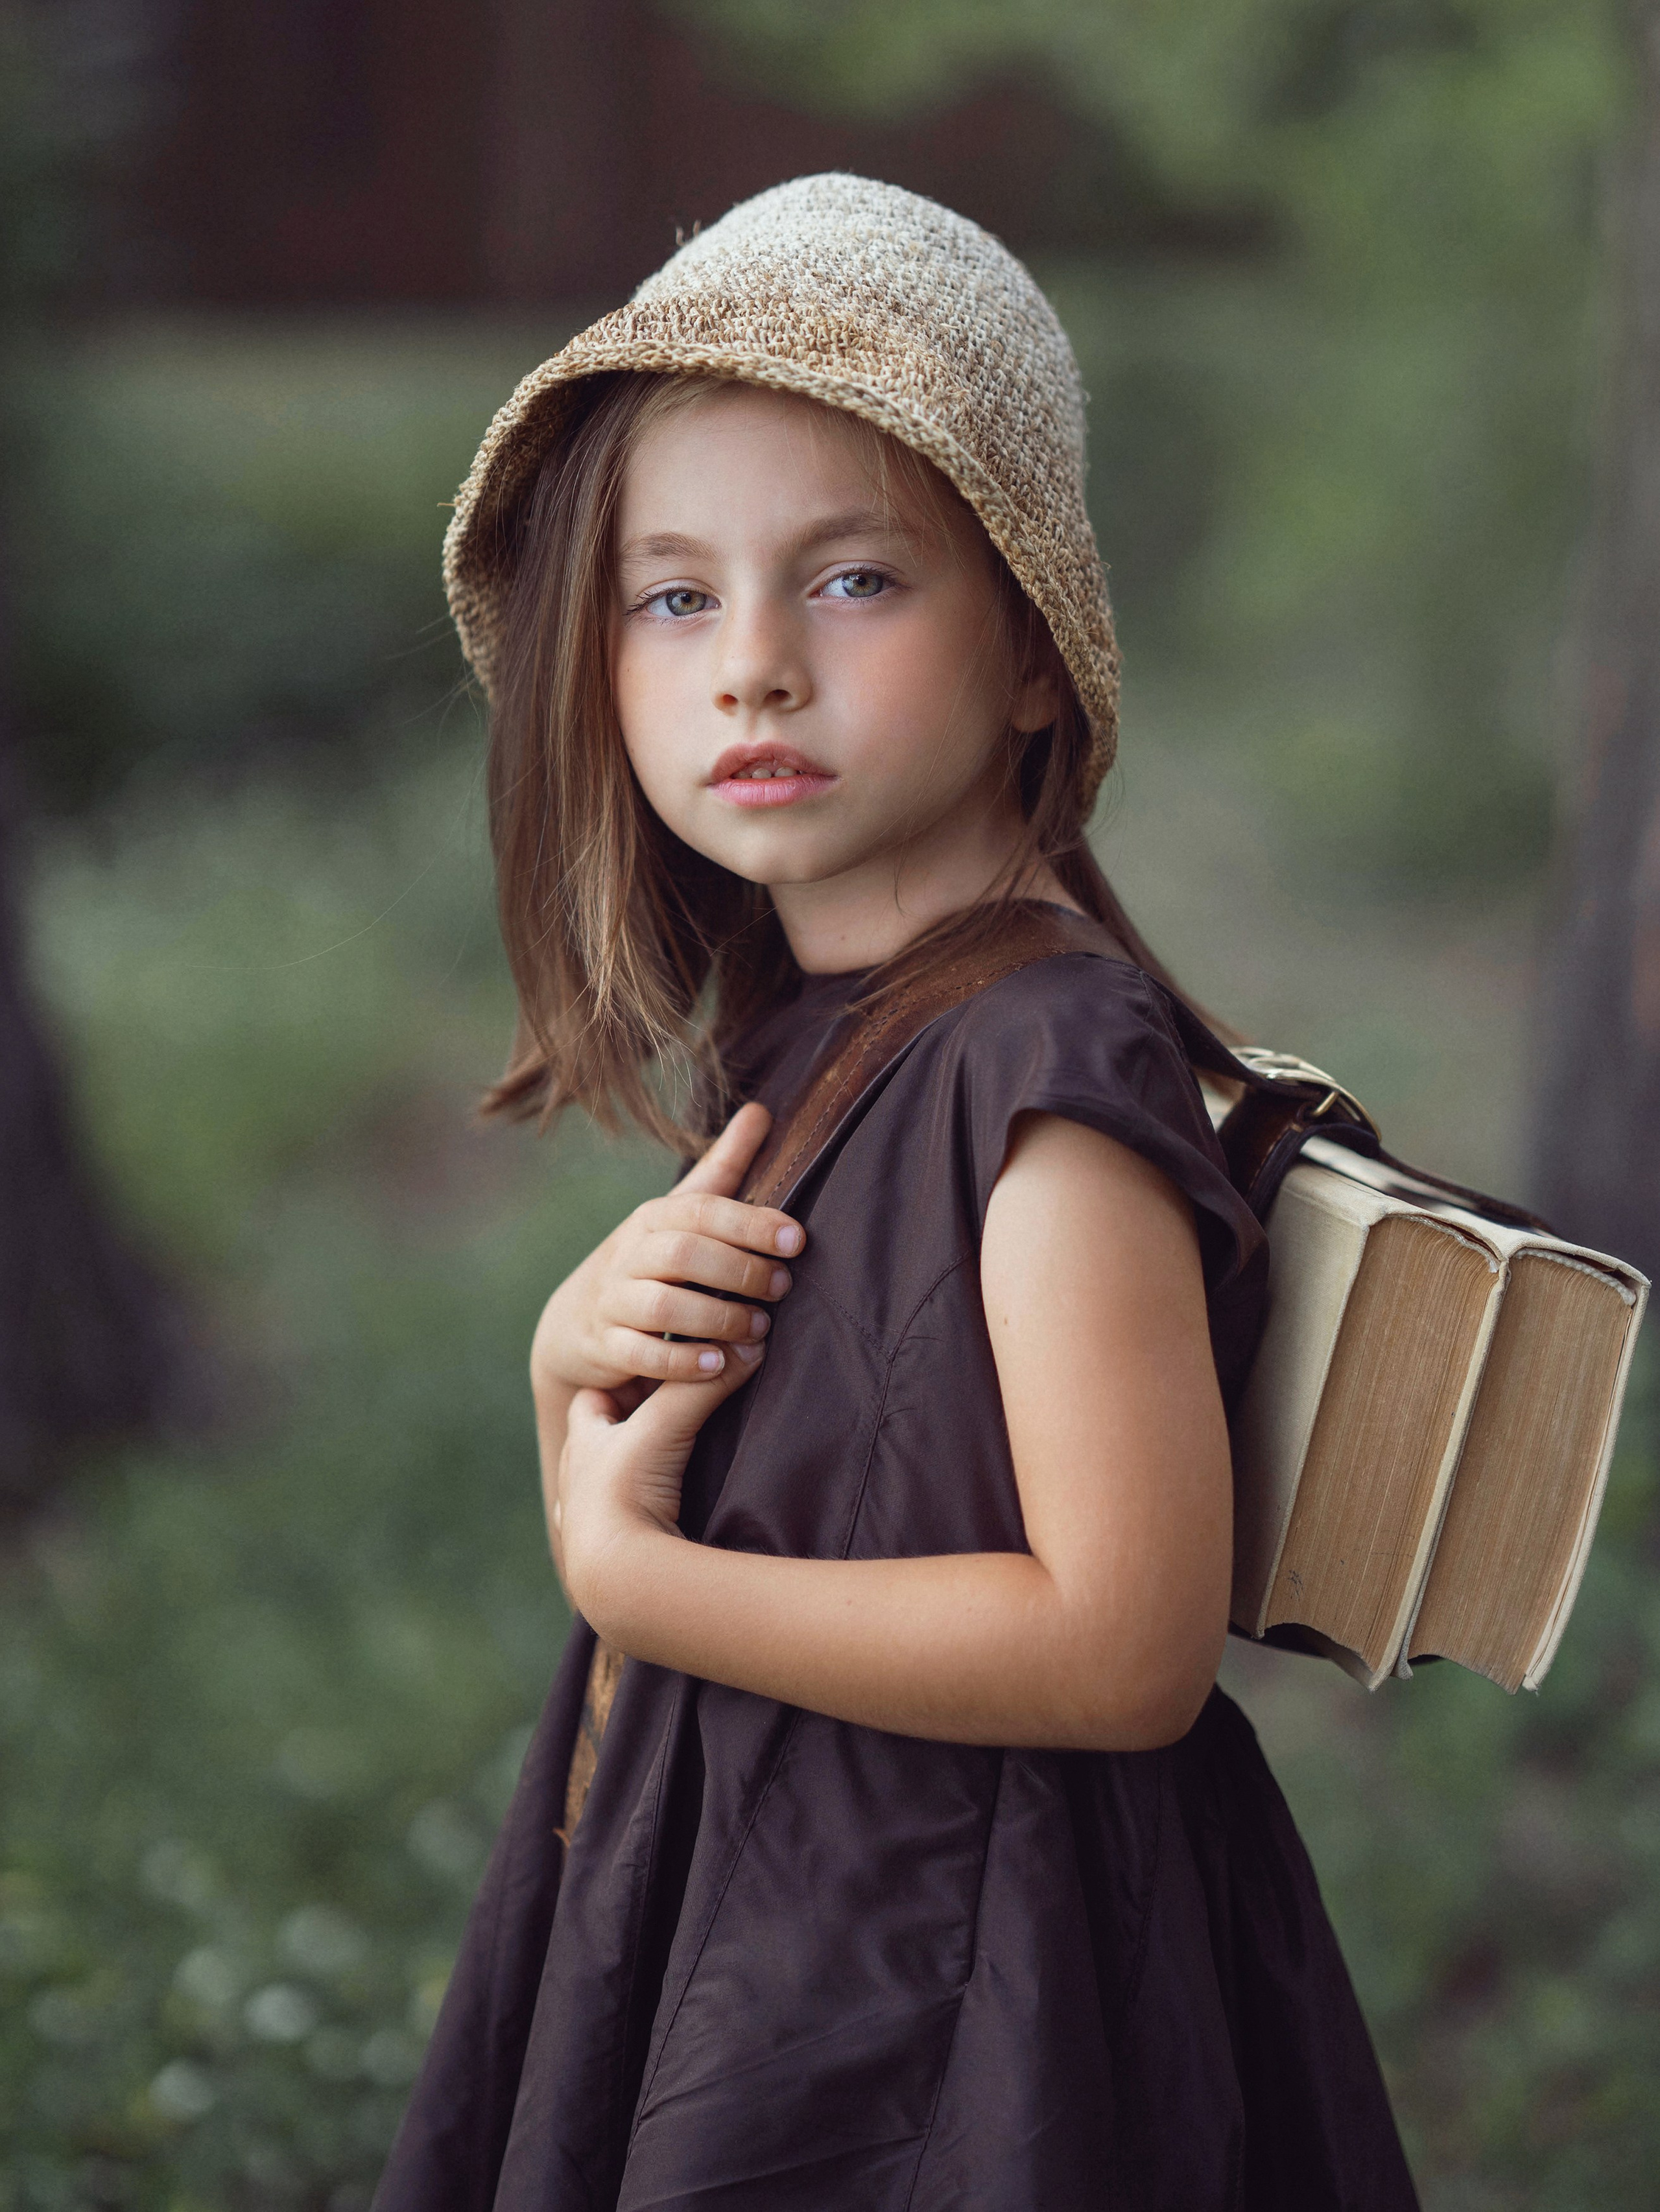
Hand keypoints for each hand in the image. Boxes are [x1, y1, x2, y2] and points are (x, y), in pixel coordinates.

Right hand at [530, 1103, 805, 1401]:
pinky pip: (639, 1354)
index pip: (702, 1211)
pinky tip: (717, 1364)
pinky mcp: (605, 1346)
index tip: (796, 1239)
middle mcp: (630, 1255)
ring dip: (717, 1319)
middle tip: (782, 1288)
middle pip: (683, 1254)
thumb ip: (723, 1168)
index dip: (751, 1223)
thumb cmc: (648, 1260)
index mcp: (654, 1219)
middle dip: (739, 1270)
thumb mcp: (680, 1213)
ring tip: (758, 1329)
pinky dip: (680, 1362)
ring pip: (662, 1307)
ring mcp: (613, 1301)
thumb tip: (760, 1110)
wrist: (574, 1321)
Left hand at [556, 1357, 760, 1626]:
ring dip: (622, 1486)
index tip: (654, 1381)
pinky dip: (624, 1532)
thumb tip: (751, 1343)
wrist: (615, 1575)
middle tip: (664, 1426)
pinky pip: (606, 1541)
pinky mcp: (598, 1563)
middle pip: (595, 1446)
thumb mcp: (665, 1426)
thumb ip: (706, 1384)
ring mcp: (583, 1526)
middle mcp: (576, 1483)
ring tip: (658, 1481)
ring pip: (596, 1495)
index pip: (592, 1401)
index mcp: (583, 1445)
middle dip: (623, 1435)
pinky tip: (647, 1533)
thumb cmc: (627, 1491)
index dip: (621, 1388)